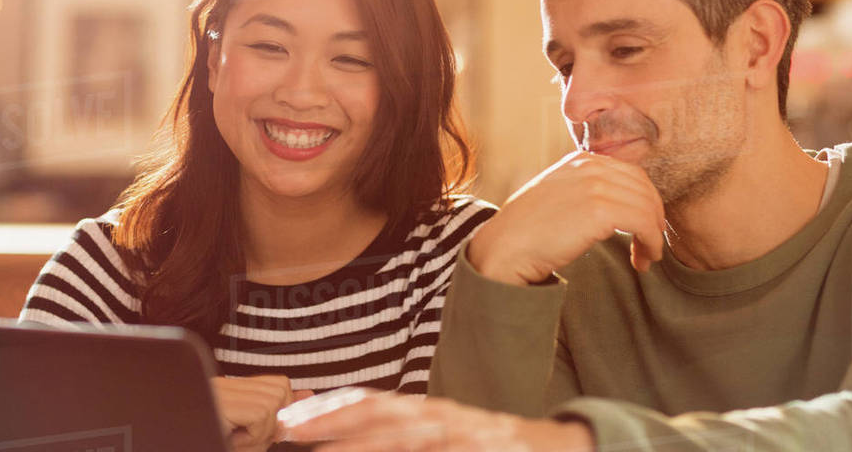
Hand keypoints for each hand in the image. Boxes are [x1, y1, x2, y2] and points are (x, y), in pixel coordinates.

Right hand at [211, 375, 312, 451]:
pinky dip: (253, 436)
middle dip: (273, 421)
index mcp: (231, 391)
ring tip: (237, 439)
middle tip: (248, 438)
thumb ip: (276, 416)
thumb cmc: (210, 441)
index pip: (277, 385)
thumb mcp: (250, 438)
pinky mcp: (219, 401)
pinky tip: (230, 439)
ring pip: (273, 402)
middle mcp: (224, 384)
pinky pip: (260, 415)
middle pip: (280, 389)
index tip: (274, 431)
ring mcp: (219, 389)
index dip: (282, 410)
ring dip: (262, 431)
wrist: (172, 443)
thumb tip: (307, 395)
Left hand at [280, 388, 593, 451]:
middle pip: (382, 416)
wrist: (560, 450)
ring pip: (406, 436)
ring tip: (329, 451)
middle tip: (291, 432)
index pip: (373, 405)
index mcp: (430, 413)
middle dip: (332, 423)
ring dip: (365, 443)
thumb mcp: (444, 435)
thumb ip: (404, 437)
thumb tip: (352, 437)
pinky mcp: (486, 451)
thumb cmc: (491, 446)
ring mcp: (466, 436)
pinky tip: (404, 451)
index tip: (290, 421)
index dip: (330, 410)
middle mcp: (445, 419)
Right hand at [468, 150, 665, 284]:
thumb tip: (615, 204)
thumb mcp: (556, 194)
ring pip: (648, 207)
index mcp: (580, 159)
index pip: (632, 174)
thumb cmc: (527, 230)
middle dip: (654, 218)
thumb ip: (583, 189)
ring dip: (654, 236)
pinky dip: (651, 243)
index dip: (645, 202)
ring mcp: (594, 185)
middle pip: (644, 188)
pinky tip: (641, 261)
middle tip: (650, 246)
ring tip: (646, 257)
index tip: (644, 228)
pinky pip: (644, 223)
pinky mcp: (599, 210)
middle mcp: (589, 166)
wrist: (505, 246)